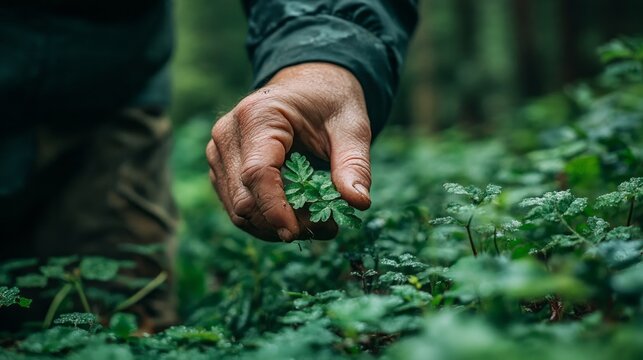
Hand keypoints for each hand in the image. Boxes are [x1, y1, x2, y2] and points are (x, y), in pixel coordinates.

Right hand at [206, 62, 371, 241]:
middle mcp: (228, 133)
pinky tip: (295, 217)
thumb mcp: (352, 127)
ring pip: (237, 208)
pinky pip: (237, 206)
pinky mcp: (222, 167)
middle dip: (281, 223)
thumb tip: (359, 202)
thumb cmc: (330, 102)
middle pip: (244, 198)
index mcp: (258, 115)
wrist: (308, 85)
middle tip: (324, 228)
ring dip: (274, 227)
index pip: (257, 173)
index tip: (299, 233)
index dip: (275, 210)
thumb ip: (354, 164)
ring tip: (314, 225)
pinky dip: (265, 220)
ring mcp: (220, 151)